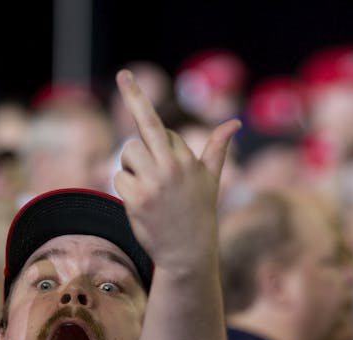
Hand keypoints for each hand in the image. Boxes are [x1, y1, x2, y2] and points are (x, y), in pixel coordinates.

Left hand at [114, 69, 239, 271]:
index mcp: (188, 159)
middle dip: (133, 96)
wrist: (189, 253)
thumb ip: (217, 149)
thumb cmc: (200, 214)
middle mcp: (171, 167)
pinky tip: (140, 204)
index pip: (161, 129)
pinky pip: (118, 177)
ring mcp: (153, 183)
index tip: (125, 76)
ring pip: (127, 153)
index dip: (154, 132)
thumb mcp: (211, 180)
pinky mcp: (136, 200)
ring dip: (131, 166)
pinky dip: (125, 187)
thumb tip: (233, 123)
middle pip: (145, 125)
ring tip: (147, 188)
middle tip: (123, 73)